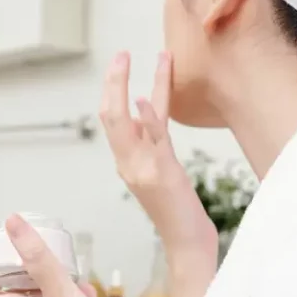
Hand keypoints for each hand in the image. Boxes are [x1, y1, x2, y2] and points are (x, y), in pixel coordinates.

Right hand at [100, 51, 216, 252]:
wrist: (187, 243)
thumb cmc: (179, 210)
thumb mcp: (163, 170)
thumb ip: (151, 142)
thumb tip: (143, 115)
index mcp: (128, 161)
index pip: (113, 118)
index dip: (115, 88)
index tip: (121, 61)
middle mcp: (128, 163)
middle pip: (109, 116)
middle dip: (112, 82)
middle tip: (120, 54)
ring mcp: (142, 169)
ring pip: (121, 124)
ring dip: (123, 88)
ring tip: (132, 59)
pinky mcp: (161, 174)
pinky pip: (150, 141)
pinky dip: (145, 119)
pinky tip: (142, 98)